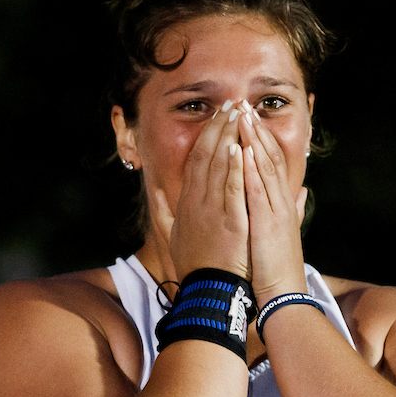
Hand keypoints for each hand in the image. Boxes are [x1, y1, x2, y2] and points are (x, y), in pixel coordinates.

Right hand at [152, 102, 250, 282]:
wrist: (209, 291)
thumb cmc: (195, 266)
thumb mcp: (172, 237)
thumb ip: (162, 211)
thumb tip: (155, 190)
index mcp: (186, 204)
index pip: (195, 161)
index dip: (206, 136)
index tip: (217, 118)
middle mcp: (196, 203)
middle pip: (206, 156)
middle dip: (219, 127)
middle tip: (231, 104)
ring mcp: (213, 211)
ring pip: (219, 166)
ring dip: (229, 137)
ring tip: (239, 114)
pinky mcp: (230, 221)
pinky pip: (231, 188)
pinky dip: (235, 166)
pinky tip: (240, 146)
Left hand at [237, 101, 307, 303]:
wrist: (282, 294)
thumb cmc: (277, 268)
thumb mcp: (283, 232)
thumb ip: (291, 209)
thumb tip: (300, 193)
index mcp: (279, 203)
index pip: (270, 162)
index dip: (259, 138)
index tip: (246, 118)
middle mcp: (279, 202)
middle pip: (269, 158)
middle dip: (255, 130)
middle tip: (241, 105)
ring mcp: (275, 211)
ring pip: (265, 169)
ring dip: (253, 142)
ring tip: (241, 118)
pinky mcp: (267, 224)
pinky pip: (258, 193)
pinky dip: (250, 172)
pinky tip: (242, 153)